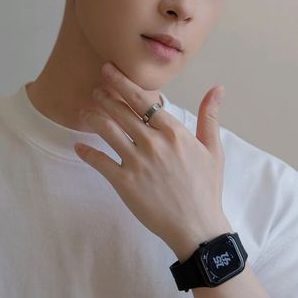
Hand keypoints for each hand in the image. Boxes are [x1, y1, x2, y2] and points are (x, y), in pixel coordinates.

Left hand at [74, 61, 227, 257]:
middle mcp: (152, 142)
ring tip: (84, 112)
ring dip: (93, 118)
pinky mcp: (124, 183)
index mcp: (173, 131)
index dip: (122, 83)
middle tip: (95, 89)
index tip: (109, 71)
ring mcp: (136, 162)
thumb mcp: (213, 149)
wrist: (197, 227)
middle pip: (120, 112)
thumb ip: (209, 117)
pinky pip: (100, 162)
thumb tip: (218, 88)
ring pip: (107, 131)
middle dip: (104, 96)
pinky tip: (78, 147)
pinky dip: (87, 153)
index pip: (143, 100)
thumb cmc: (206, 187)